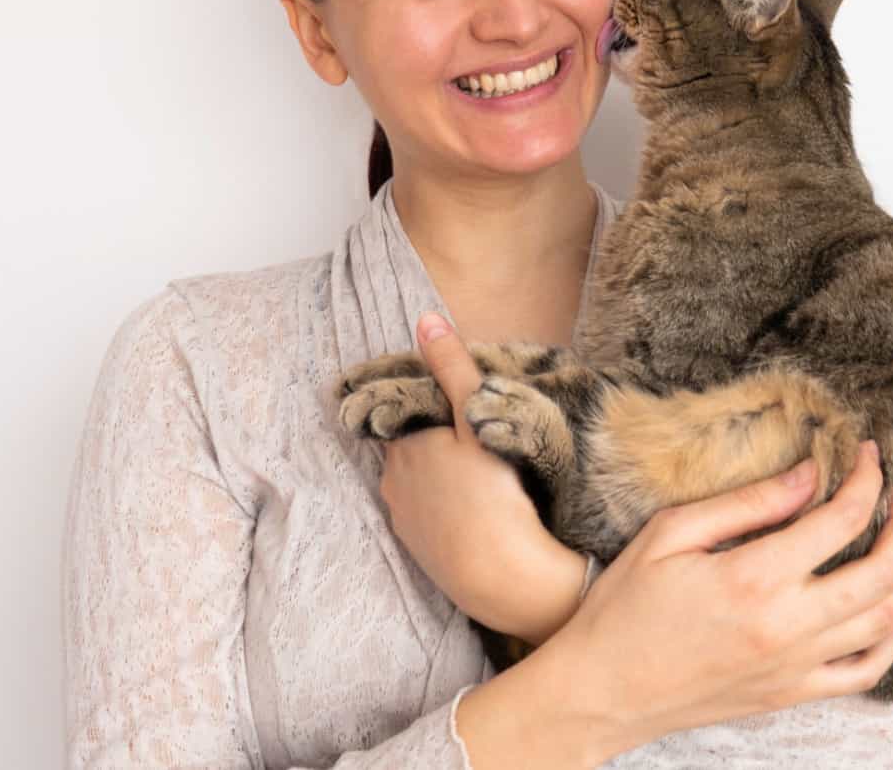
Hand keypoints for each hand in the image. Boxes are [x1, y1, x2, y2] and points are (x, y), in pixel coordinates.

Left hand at [377, 313, 587, 643]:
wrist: (499, 573)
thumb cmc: (493, 490)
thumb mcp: (476, 418)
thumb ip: (452, 368)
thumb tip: (426, 319)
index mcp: (405, 441)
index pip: (404, 408)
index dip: (427, 401)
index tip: (452, 404)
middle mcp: (393, 477)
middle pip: (408, 444)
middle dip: (431, 436)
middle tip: (471, 436)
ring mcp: (403, 514)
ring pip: (415, 479)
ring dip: (435, 472)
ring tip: (475, 473)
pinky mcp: (416, 546)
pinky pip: (424, 512)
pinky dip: (440, 504)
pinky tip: (469, 506)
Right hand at [543, 439, 892, 756]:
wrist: (601, 691)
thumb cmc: (624, 607)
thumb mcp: (670, 534)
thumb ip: (746, 503)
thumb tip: (809, 476)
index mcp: (754, 577)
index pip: (842, 520)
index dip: (868, 479)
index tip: (870, 456)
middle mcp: (786, 626)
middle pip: (886, 572)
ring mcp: (794, 667)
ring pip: (888, 621)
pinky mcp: (792, 694)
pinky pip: (866, 671)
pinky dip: (891, 637)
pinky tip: (883, 608)